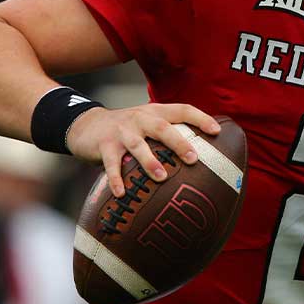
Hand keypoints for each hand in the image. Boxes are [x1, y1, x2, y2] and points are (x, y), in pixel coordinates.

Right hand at [65, 103, 221, 196]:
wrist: (87, 125)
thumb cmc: (128, 129)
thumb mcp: (148, 123)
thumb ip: (169, 133)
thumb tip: (201, 156)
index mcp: (155, 112)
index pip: (182, 109)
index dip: (200, 118)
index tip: (216, 131)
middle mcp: (140, 118)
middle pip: (162, 128)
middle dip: (179, 143)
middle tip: (193, 159)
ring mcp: (122, 132)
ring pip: (138, 145)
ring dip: (150, 161)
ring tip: (162, 177)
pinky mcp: (104, 146)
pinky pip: (111, 164)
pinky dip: (116, 179)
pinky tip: (121, 194)